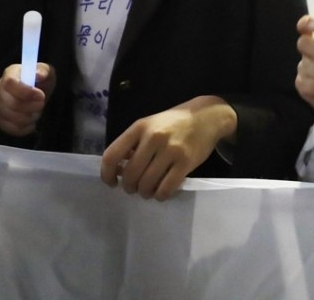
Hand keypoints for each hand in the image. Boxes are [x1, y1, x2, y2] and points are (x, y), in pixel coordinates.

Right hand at [0, 62, 53, 135]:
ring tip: (37, 112)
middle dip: (31, 106)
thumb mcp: (46, 72)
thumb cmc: (41, 81)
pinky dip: (24, 128)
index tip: (41, 95)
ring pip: (11, 117)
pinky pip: (10, 128)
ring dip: (29, 117)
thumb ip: (43, 71)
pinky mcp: (0, 120)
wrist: (38, 95)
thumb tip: (38, 75)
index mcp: (9, 73)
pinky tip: (31, 122)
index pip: (10, 83)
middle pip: (10, 103)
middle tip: (42, 104)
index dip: (26, 92)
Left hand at [100, 96, 236, 200]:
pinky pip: (166, 188)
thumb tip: (118, 170)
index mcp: (139, 127)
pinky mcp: (186, 162)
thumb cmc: (173, 123)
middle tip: (134, 189)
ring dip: (144, 193)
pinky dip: (160, 195)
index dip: (107, 174)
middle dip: (129, 187)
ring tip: (147, 191)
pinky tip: (161, 192)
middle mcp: (153, 137)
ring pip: (147, 184)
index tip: (112, 182)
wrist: (206, 117)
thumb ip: (133, 144)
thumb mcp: (150, 125)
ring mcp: (170, 150)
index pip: (112, 155)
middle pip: (130, 174)